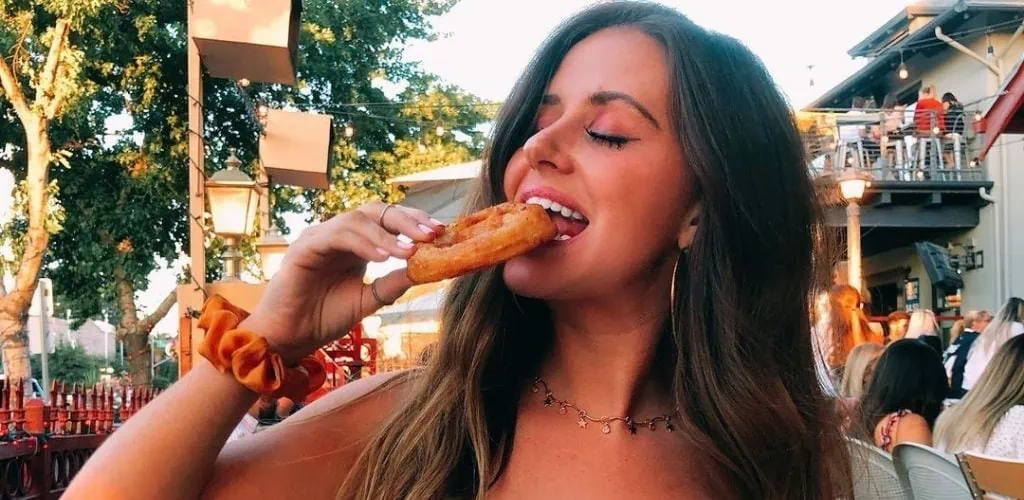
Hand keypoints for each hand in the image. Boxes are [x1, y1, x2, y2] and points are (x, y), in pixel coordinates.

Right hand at [241, 202, 442, 363]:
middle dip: (407, 221)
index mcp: (355, 244)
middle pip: (375, 212)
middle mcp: (337, 234)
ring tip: (410, 251)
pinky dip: (363, 243)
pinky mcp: (304, 247)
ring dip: (387, 235)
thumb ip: (392, 284)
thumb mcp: (368, 300)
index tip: (441, 232)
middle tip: (432, 234)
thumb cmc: (323, 318)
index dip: (414, 223)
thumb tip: (425, 269)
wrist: (289, 339)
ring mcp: (319, 237)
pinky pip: (337, 236)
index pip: (387, 221)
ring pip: (357, 220)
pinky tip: (384, 257)